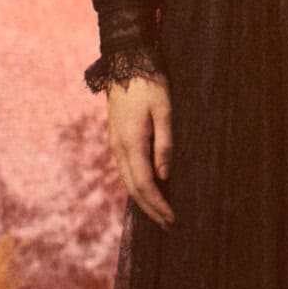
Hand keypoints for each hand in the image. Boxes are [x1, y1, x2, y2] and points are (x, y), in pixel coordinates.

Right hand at [107, 71, 175, 225]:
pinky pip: (125, 170)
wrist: (126, 62)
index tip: (172, 219)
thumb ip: (164, 144)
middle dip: (150, 209)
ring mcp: (115, 143)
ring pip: (127, 180)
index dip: (158, 204)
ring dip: (143, 199)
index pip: (144, 184)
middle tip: (169, 225)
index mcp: (131, 143)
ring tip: (160, 214)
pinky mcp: (116, 138)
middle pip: (133, 188)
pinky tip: (148, 190)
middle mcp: (119, 147)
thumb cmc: (150, 84)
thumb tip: (164, 176)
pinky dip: (136, 186)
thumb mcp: (164, 111)